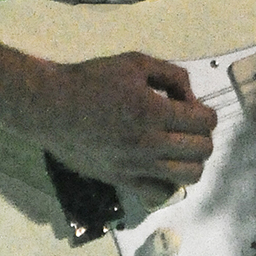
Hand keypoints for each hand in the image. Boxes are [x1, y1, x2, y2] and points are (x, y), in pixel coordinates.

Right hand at [16, 52, 216, 205]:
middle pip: (203, 150)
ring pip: (189, 175)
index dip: (204, 113)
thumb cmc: (90, 80)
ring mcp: (136, 165)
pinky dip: (167, 182)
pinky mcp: (121, 180)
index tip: (188, 108)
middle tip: (183, 127)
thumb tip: (191, 99)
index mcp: (154, 110)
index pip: (205, 121)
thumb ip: (171, 74)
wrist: (49, 106)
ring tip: (175, 150)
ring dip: (190, 161)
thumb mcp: (133, 62)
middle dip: (200, 135)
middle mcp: (149, 142)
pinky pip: (160, 194)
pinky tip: (157, 167)